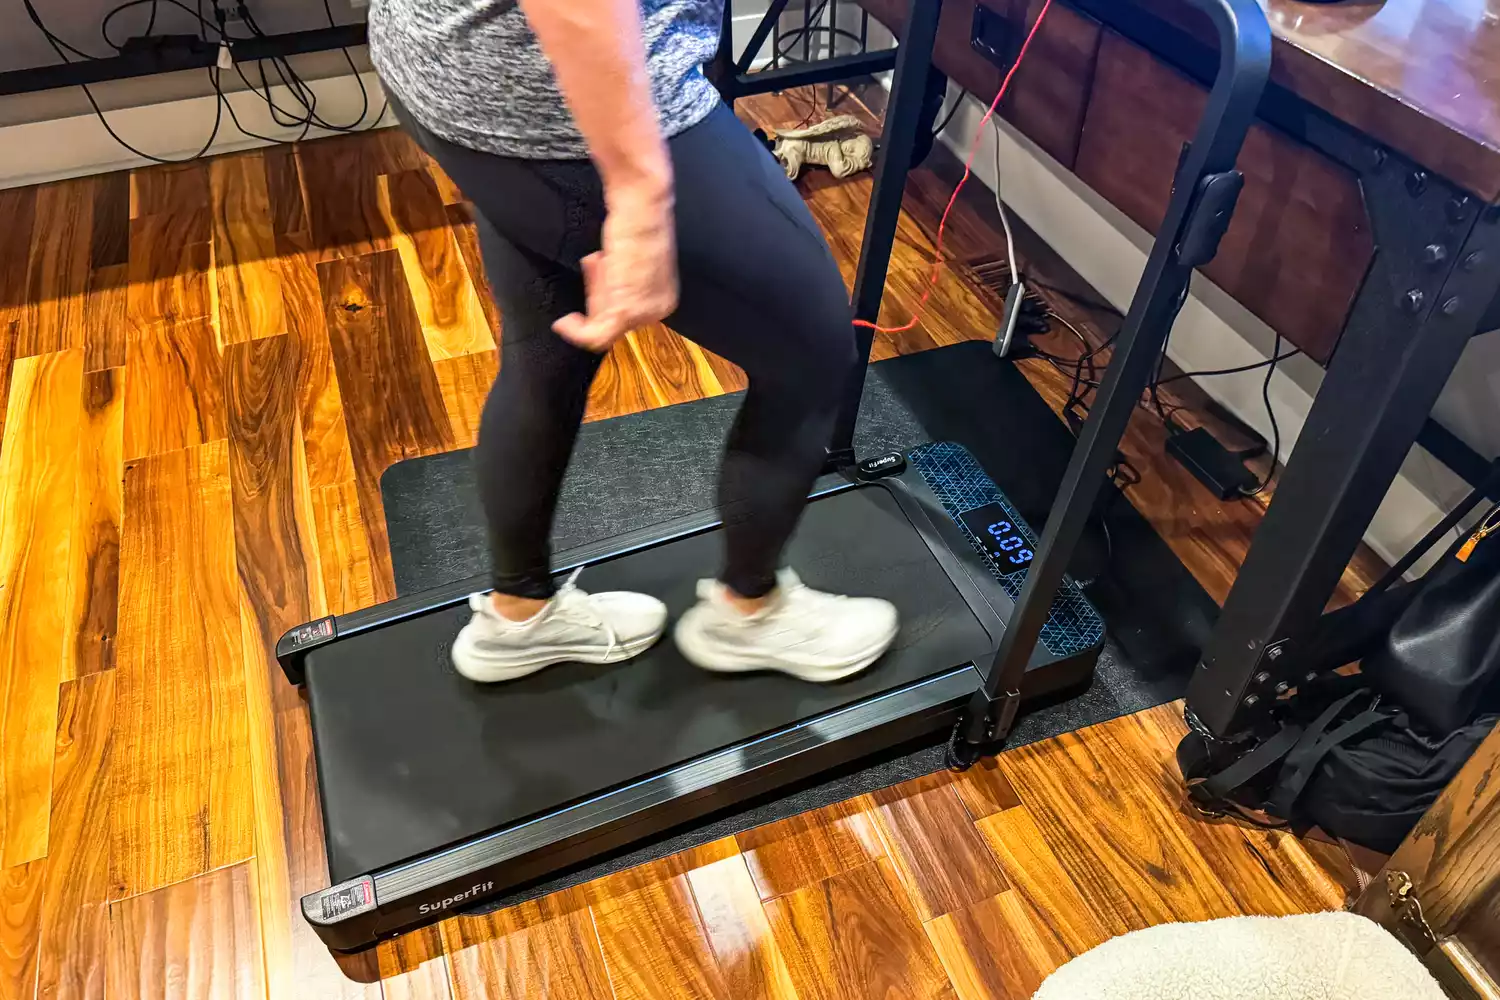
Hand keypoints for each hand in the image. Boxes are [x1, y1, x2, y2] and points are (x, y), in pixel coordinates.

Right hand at [553, 188, 677, 351]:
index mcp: (663, 298)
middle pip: (613, 320)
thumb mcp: (630, 257)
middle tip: (594, 263)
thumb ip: (622, 278)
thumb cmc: (636, 221)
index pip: (626, 313)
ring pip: (603, 326)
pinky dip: (576, 332)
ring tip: (593, 265)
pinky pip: (596, 335)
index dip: (604, 291)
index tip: (595, 267)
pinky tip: (565, 322)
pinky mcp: (626, 310)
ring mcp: (643, 312)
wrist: (640, 203)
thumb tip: (606, 279)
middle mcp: (658, 309)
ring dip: (590, 296)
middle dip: (597, 291)